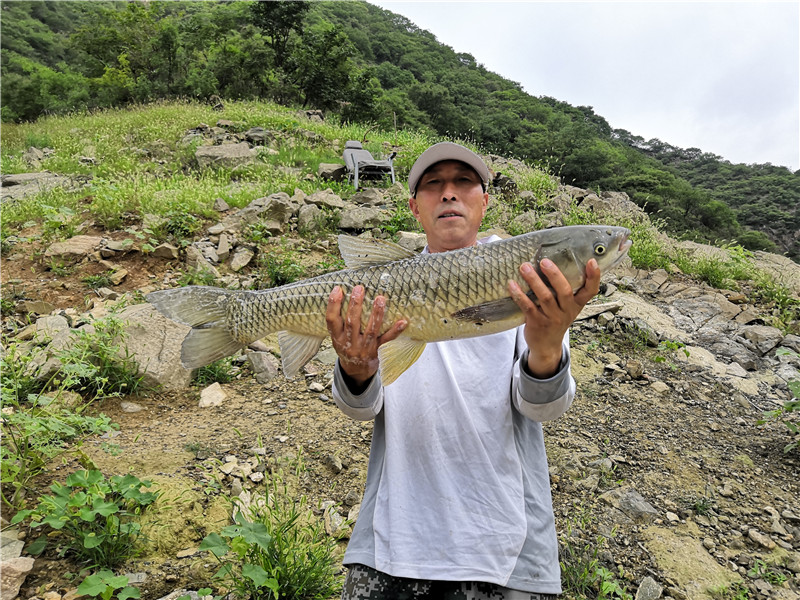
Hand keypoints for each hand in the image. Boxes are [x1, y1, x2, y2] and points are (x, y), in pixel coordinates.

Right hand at [326, 285, 406, 387]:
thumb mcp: (337, 336)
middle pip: (352, 323)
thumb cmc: (347, 347)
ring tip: (380, 299)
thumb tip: (340, 292)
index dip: (333, 305)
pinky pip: (387, 340)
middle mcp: (349, 344)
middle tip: (359, 289)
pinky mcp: (377, 351)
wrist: (355, 371)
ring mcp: (364, 348)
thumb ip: (339, 321)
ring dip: (376, 314)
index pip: (331, 320)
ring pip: (370, 331)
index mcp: (337, 338)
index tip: (338, 289)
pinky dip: (395, 331)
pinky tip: (403, 322)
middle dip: (355, 305)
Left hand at [508, 258, 599, 377]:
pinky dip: (519, 295)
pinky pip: (528, 307)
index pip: (590, 291)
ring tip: (524, 267)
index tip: (592, 261)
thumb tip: (554, 259)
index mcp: (576, 305)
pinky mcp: (537, 323)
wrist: (546, 346)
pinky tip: (512, 284)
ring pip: (545, 297)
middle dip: (555, 275)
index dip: (594, 277)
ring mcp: (552, 318)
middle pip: (564, 291)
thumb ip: (565, 289)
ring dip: (534, 281)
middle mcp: (567, 311)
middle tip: (544, 261)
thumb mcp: (566, 307)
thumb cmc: (555, 319)